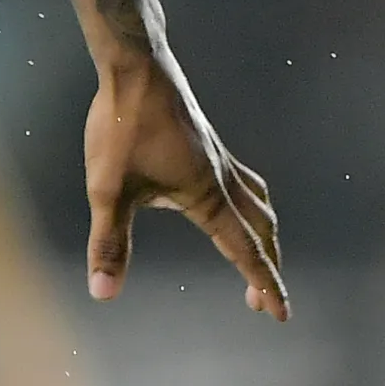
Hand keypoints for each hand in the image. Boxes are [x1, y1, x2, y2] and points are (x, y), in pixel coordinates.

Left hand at [83, 56, 286, 320]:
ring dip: (264, 234)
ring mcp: (219, 158)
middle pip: (261, 230)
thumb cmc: (120, 128)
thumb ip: (109, 243)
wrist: (136, 70)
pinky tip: (229, 200)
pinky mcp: (207, 143)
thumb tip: (102, 293)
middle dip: (266, 266)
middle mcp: (223, 179)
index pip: (244, 251)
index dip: (263, 285)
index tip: (281, 315)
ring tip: (259, 253)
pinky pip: (244, 181)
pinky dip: (250, 203)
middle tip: (262, 300)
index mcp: (208, 197)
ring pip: (258, 203)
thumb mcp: (107, 190)